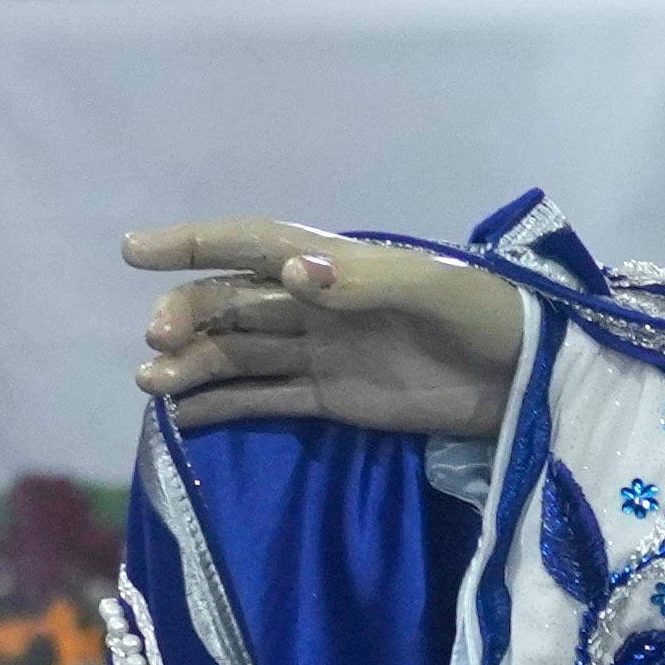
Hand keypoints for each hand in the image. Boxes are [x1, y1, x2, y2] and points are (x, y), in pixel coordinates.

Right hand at [128, 219, 531, 437]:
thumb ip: (363, 281)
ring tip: (152, 386)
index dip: (193, 245)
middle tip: (157, 344)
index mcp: (337, 264)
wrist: (532, 379)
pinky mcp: (333, 400)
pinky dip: (222, 406)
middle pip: (232, 302)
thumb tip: (292, 271)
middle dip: (187, 316)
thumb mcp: (434, 291)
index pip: (251, 246)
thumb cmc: (491, 317)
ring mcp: (321, 353)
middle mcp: (316, 303)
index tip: (132, 252)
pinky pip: (265, 399)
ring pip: (238, 352)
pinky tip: (180, 419)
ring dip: (191, 365)